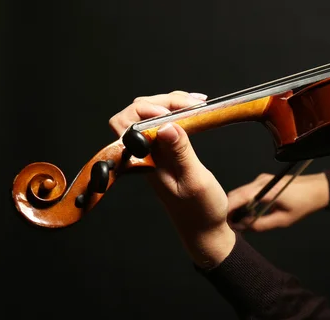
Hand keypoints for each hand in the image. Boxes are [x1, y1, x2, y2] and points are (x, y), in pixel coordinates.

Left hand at [109, 91, 235, 268]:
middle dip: (164, 101)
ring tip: (198, 104)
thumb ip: (181, 152)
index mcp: (145, 162)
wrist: (204, 229)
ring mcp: (155, 151)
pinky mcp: (166, 151)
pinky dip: (179, 111)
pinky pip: (165, 122)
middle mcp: (145, 154)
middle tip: (194, 104)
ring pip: (152, 114)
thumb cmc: (200, 210)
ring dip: (172, 103)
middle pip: (138, 112)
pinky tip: (196, 110)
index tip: (173, 113)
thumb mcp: (195, 180)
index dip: (145, 110)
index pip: (126, 124)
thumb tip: (167, 125)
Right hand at [227, 172, 329, 231]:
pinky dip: (242, 201)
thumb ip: (261, 225)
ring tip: (234, 221)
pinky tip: (244, 213)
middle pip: (237, 193)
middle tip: (226, 225)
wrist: (317, 189)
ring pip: (241, 192)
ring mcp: (261, 179)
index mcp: (266, 190)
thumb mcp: (283, 220)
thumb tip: (243, 228)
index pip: (240, 197)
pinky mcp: (263, 180)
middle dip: (228, 208)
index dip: (228, 208)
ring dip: (235, 205)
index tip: (221, 221)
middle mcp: (260, 181)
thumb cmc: (303, 205)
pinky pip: (247, 190)